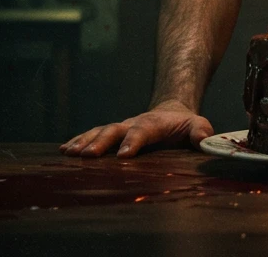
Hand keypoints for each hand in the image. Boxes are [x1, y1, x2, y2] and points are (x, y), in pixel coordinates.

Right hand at [60, 100, 213, 157]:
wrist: (170, 112)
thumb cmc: (184, 125)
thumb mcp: (197, 125)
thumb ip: (201, 132)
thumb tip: (203, 141)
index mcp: (154, 123)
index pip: (143, 131)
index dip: (133, 141)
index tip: (123, 155)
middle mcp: (132, 123)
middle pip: (114, 130)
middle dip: (100, 142)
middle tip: (86, 155)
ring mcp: (120, 128)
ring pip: (99, 132)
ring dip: (84, 141)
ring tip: (69, 153)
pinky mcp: (111, 134)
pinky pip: (92, 136)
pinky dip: (78, 141)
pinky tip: (64, 151)